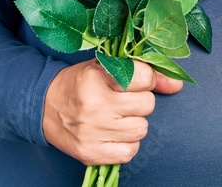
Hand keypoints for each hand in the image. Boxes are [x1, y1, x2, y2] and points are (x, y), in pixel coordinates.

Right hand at [42, 58, 183, 165]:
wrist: (45, 106)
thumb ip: (146, 73)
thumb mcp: (107, 67)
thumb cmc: (81, 83)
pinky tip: (112, 133)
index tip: (136, 80)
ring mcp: (92, 132)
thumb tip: (177, 84)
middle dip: (139, 102)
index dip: (145, 79)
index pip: (144, 77)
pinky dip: (126, 143)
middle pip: (147, 105)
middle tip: (122, 99)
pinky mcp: (91, 154)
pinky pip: (130, 152)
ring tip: (116, 116)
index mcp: (96, 77)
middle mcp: (94, 105)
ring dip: (133, 122)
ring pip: (141, 129)